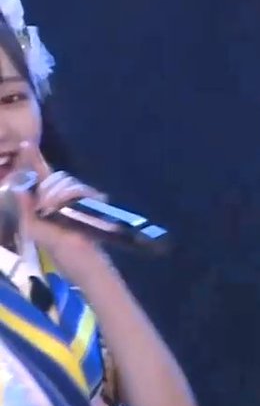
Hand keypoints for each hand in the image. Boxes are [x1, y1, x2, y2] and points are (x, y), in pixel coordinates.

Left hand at [8, 141, 111, 284]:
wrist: (84, 261)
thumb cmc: (60, 250)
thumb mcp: (34, 230)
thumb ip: (25, 209)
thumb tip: (19, 188)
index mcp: (48, 200)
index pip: (42, 174)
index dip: (35, 158)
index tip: (27, 144)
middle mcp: (64, 195)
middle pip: (55, 177)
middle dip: (46, 188)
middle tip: (43, 207)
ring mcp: (80, 197)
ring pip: (66, 182)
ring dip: (56, 194)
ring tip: (53, 212)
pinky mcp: (94, 201)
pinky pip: (80, 189)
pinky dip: (71, 196)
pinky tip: (68, 207)